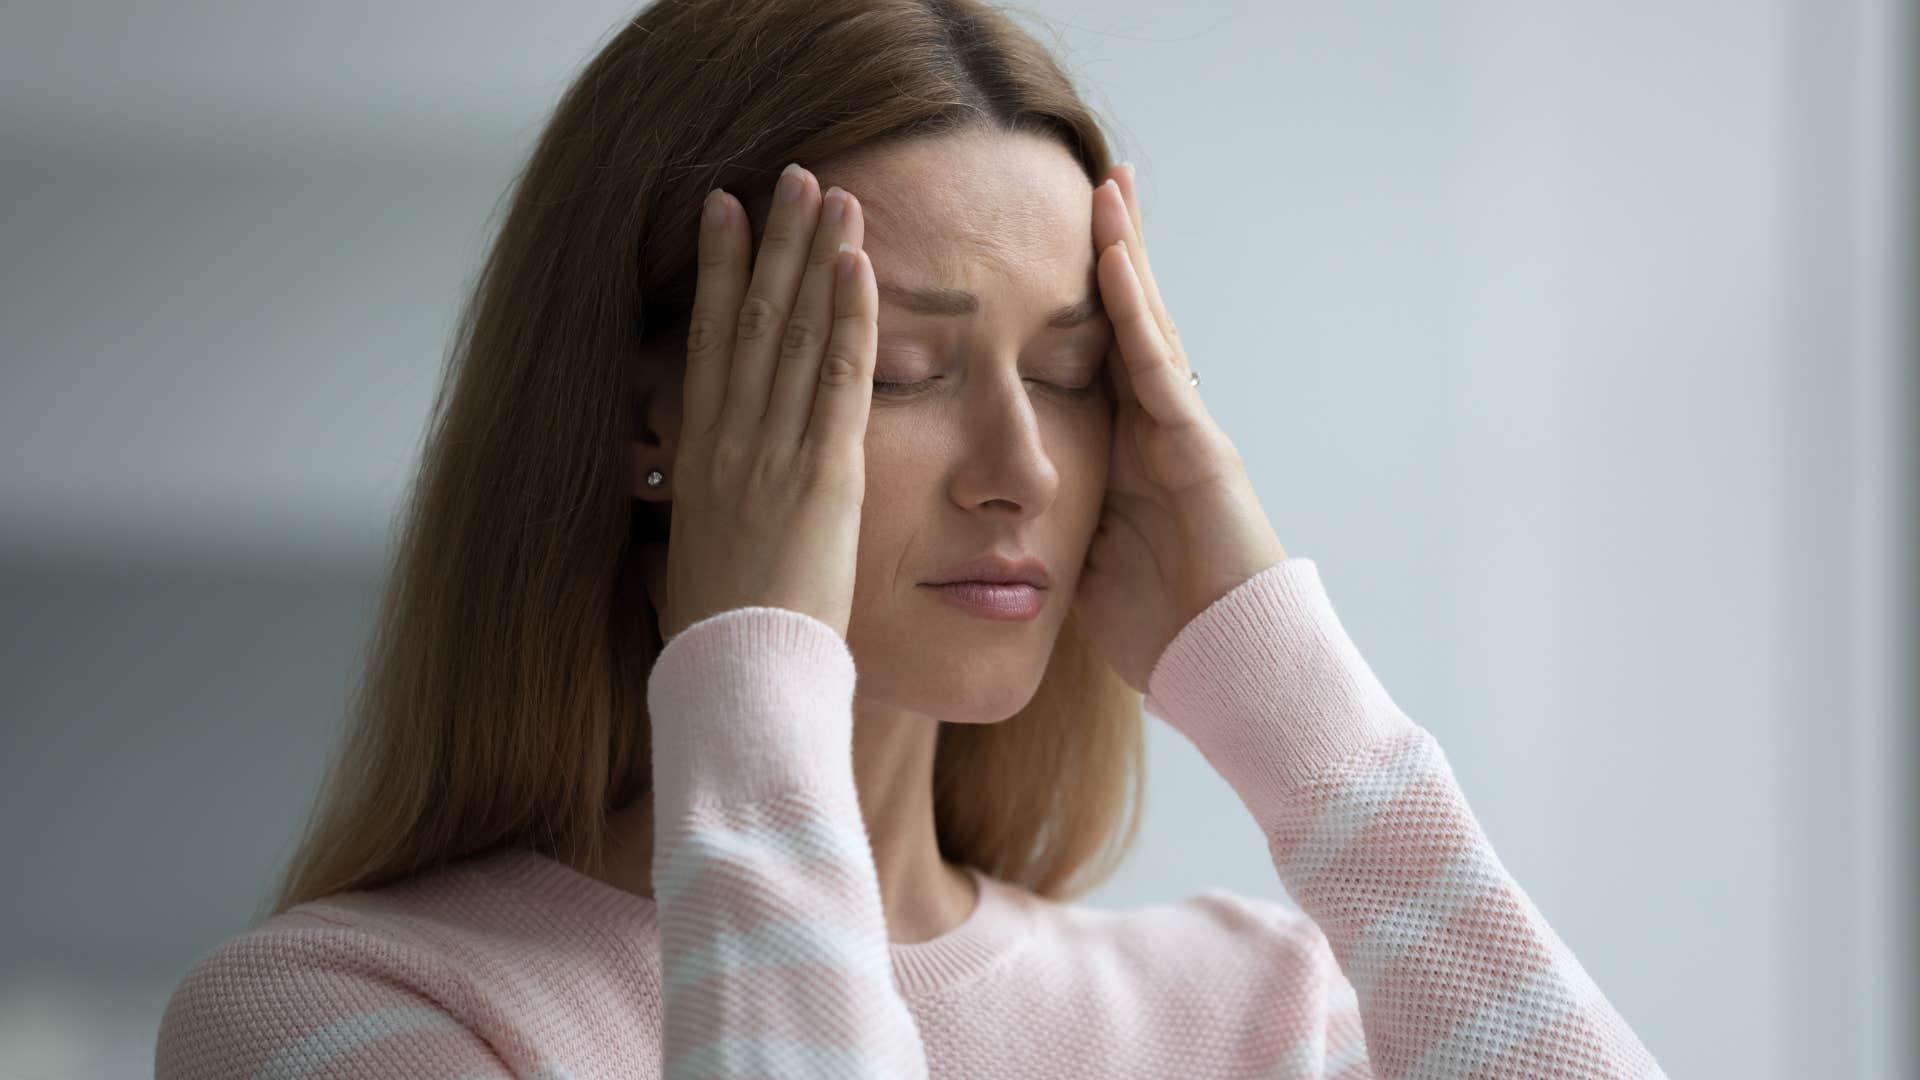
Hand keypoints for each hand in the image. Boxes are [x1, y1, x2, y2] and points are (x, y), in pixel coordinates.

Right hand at [660, 163, 876, 642]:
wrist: (737, 678)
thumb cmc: (721, 641)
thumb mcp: (691, 565)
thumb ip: (698, 521)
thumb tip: (685, 514)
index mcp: (697, 460)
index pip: (707, 343)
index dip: (715, 270)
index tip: (723, 211)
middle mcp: (728, 441)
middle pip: (748, 318)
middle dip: (771, 242)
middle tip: (789, 177)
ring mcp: (772, 452)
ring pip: (792, 333)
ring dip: (814, 258)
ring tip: (831, 195)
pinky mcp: (823, 474)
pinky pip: (840, 379)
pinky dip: (849, 317)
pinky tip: (859, 266)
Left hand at [1072, 163, 1289, 693]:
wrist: (1231, 673)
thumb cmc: (1164, 634)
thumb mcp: (1085, 565)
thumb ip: (1057, 521)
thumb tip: (1003, 508)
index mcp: (1126, 455)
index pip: (1093, 360)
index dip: (1072, 303)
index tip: (1043, 249)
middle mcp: (1157, 431)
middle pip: (1126, 324)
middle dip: (1111, 254)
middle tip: (1095, 182)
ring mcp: (1182, 434)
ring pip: (1145, 326)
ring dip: (1124, 254)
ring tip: (1107, 186)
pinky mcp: (1197, 449)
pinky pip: (1156, 366)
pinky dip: (1132, 310)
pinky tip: (1111, 253)